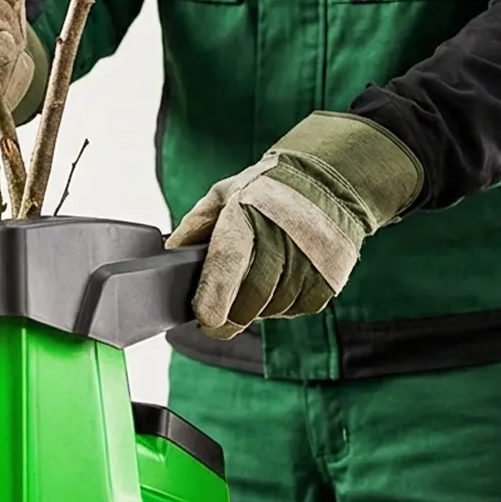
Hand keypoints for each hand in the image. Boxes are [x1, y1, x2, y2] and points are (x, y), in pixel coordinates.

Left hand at [166, 112, 423, 339]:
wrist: (332, 182)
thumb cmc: (269, 190)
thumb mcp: (225, 195)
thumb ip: (194, 226)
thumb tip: (168, 254)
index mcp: (248, 217)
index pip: (226, 271)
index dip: (212, 303)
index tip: (204, 319)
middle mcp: (282, 240)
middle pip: (248, 302)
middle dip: (228, 315)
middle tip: (218, 315)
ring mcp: (309, 263)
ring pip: (270, 310)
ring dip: (255, 308)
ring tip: (254, 284)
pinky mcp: (327, 281)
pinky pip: (294, 309)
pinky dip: (281, 305)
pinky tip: (279, 282)